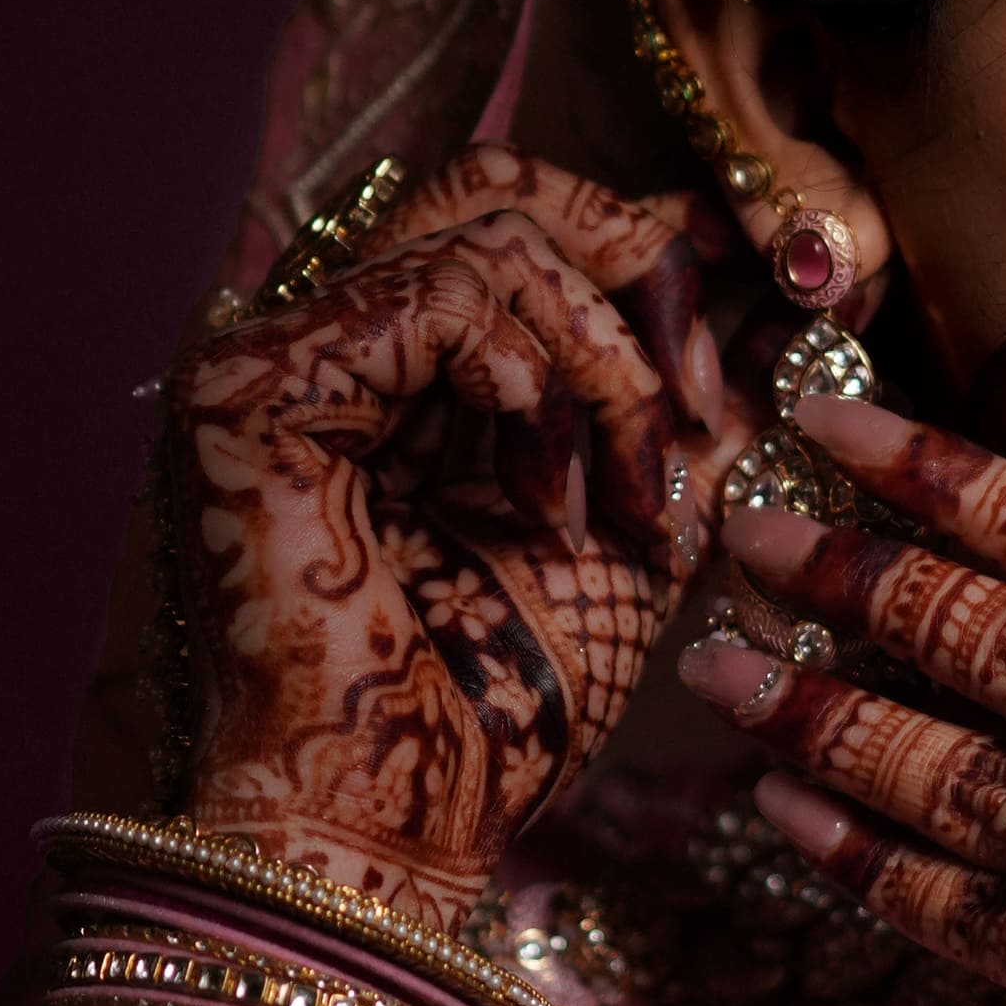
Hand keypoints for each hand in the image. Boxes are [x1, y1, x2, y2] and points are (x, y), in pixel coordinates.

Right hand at [175, 149, 735, 915]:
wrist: (406, 822)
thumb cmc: (501, 708)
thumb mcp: (629, 520)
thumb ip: (668, 401)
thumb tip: (754, 279)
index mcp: (386, 366)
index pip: (505, 212)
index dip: (631, 245)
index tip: (718, 346)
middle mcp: (315, 342)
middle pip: (491, 183)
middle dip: (630, 269)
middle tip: (690, 404)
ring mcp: (272, 356)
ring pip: (483, 234)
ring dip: (601, 365)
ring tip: (619, 505)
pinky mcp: (251, 389)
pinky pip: (439, 295)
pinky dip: (532, 375)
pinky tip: (541, 489)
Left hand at [673, 384, 1005, 1005]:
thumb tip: (1003, 581)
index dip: (959, 476)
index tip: (837, 424)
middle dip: (861, 578)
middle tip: (749, 534)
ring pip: (961, 766)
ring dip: (822, 713)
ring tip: (726, 669)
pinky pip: (948, 898)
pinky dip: (855, 852)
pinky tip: (780, 808)